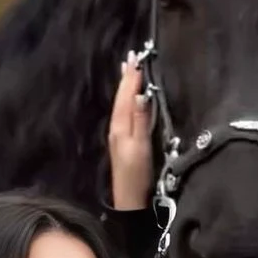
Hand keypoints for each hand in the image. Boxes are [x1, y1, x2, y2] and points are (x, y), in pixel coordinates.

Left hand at [107, 51, 152, 209]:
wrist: (130, 200)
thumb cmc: (137, 174)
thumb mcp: (140, 146)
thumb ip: (140, 120)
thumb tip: (139, 94)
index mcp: (120, 126)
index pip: (126, 96)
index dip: (131, 77)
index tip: (136, 57)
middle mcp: (116, 127)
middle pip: (121, 98)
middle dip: (127, 78)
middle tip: (131, 57)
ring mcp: (119, 134)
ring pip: (122, 104)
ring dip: (126, 87)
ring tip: (129, 71)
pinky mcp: (124, 141)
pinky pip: (124, 112)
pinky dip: (127, 100)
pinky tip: (129, 98)